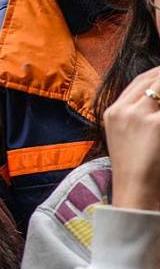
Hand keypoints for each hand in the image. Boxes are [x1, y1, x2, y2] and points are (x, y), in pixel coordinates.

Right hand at [103, 65, 159, 210]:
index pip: (141, 81)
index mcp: (113, 112)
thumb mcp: (126, 138)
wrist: (135, 194)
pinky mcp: (155, 124)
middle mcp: (123, 109)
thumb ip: (138, 116)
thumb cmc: (136, 170)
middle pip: (154, 79)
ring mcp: (139, 115)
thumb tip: (156, 103)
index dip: (159, 74)